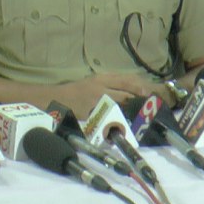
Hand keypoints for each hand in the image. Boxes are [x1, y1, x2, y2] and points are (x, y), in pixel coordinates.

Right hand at [50, 73, 165, 115]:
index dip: (138, 86)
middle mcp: (100, 87)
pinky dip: (116, 122)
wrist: (55, 99)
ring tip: (136, 118)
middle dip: (136, 101)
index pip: (124, 80)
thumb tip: (129, 92)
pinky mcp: (92, 114)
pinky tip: (121, 126)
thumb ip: (108, 85)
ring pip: (119, 106)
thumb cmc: (75, 91)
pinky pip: (108, 118)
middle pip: (125, 94)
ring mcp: (96, 101)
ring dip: (128, 112)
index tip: (148, 93)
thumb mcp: (91, 82)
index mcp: (100, 78)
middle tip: (146, 108)